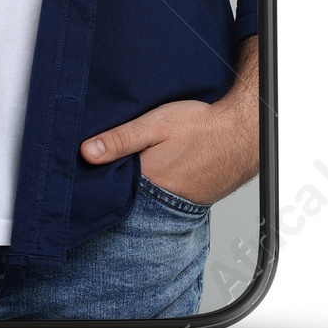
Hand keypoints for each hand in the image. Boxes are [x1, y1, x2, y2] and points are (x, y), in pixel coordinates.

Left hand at [79, 37, 259, 205]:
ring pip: (147, 197)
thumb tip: (87, 152)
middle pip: (128, 195)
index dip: (98, 177)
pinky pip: (166, 198)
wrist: (242, 133)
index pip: (112, 188)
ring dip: (138, 185)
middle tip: (109, 164)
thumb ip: (120, 139)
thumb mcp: (154, 124)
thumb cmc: (202, 126)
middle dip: (116, 182)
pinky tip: (158, 170)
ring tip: (136, 164)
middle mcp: (163, 200)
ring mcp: (179, 203)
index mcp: (149, 181)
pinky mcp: (192, 200)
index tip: (85, 167)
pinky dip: (157, 188)